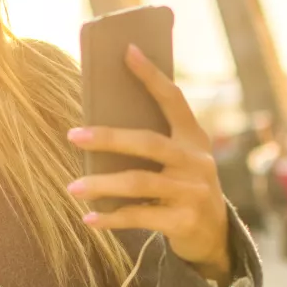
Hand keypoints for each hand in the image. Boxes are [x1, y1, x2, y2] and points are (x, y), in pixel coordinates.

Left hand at [67, 44, 230, 282]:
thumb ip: (153, 145)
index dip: (151, 75)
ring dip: (102, 184)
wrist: (213, 236)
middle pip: (147, 142)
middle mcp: (197, 161)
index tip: (127, 51)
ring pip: (139, 182)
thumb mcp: (179, 161)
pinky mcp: (184, 221)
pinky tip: (89, 218)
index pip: (173, 99)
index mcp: (194, 138)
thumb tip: (97, 129)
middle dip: (108, 138)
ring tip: (72, 187)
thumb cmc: (182, 188)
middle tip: (73, 135)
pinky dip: (111, 218)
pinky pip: (140, 215)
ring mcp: (193, 192)